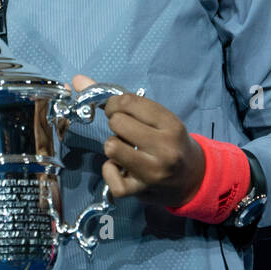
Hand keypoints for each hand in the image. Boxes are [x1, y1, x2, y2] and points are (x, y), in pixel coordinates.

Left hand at [71, 74, 205, 206]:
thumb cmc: (170, 142)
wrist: (192, 178)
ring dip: (112, 145)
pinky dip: (110, 170)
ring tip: (124, 148)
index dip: (115, 103)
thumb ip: (122, 99)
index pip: (129, 101)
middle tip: (125, 131)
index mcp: (171, 125)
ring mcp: (152, 171)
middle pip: (118, 122)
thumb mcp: (158, 118)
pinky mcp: (140, 190)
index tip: (119, 110)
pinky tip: (122, 168)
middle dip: (116, 124)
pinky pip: (109, 173)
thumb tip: (78, 79)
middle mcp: (165, 148)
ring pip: (111, 146)